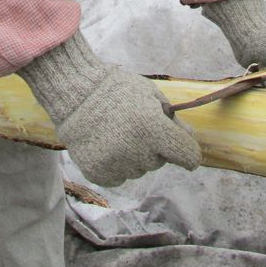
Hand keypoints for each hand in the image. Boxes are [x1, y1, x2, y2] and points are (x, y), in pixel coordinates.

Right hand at [18, 31, 201, 185]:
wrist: (76, 92)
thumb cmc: (118, 88)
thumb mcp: (151, 95)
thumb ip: (172, 119)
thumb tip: (190, 138)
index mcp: (153, 128)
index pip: (188, 156)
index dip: (189, 153)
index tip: (185, 151)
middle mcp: (137, 150)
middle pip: (160, 162)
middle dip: (155, 148)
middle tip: (137, 127)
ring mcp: (115, 164)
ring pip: (139, 170)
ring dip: (135, 157)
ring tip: (118, 134)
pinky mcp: (97, 173)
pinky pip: (118, 178)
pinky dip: (116, 166)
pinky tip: (107, 146)